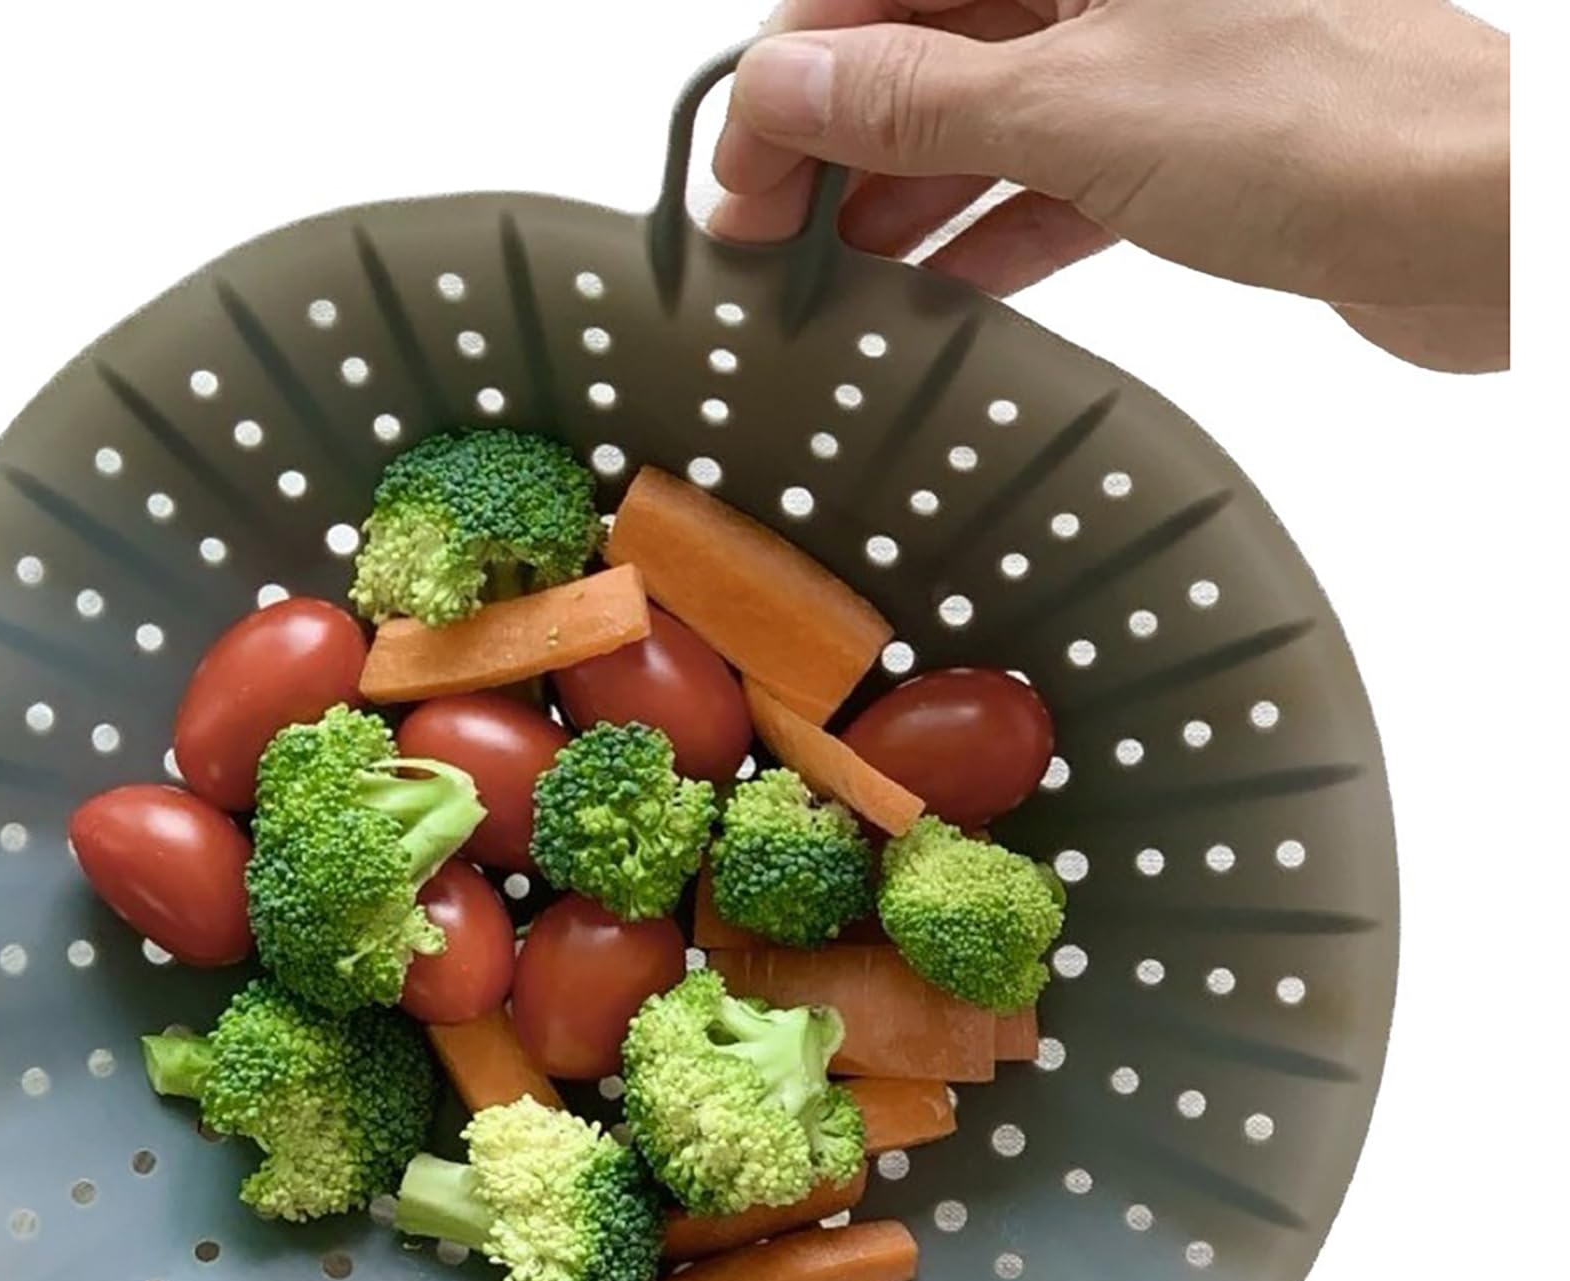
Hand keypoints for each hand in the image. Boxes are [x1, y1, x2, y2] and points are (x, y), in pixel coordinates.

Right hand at [712, 0, 1508, 371]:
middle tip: (759, 244)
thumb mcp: (1074, 105)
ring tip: (822, 284)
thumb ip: (915, 98)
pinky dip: (983, 239)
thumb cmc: (1321, 121)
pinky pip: (1046, 186)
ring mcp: (1144, 61)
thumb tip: (781, 87)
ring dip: (896, 202)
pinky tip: (926, 298)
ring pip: (978, 122)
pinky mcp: (1180, 149)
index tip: (735, 172)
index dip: (792, 75)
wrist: (1479, 218)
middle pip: (923, 48)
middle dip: (832, 145)